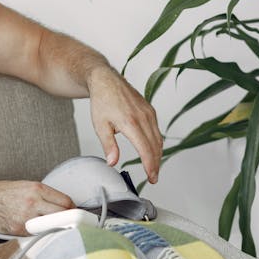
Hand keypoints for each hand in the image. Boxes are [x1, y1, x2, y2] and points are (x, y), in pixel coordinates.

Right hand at [0, 181, 74, 234]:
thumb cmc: (2, 194)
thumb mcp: (25, 186)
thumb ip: (43, 195)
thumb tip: (60, 205)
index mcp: (37, 188)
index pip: (66, 201)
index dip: (73, 209)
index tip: (74, 213)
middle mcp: (34, 201)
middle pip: (64, 214)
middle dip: (69, 219)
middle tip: (71, 224)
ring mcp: (28, 216)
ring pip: (53, 225)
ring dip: (57, 228)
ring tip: (57, 229)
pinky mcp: (21, 229)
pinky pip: (39, 233)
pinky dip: (41, 234)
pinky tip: (39, 232)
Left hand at [86, 66, 163, 183]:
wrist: (106, 80)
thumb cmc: (102, 101)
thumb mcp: (100, 126)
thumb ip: (108, 145)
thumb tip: (113, 162)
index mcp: (130, 122)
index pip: (145, 150)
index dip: (150, 166)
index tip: (151, 177)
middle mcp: (143, 117)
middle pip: (155, 147)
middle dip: (155, 165)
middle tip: (153, 178)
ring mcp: (149, 113)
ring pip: (159, 139)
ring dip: (158, 155)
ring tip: (153, 168)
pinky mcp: (150, 110)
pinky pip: (157, 131)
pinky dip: (157, 143)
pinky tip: (153, 151)